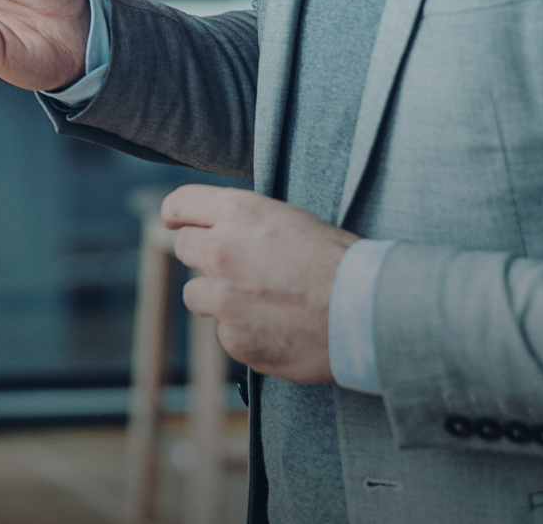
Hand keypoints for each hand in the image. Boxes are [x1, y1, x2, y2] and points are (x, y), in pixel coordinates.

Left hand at [161, 185, 355, 383]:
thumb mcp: (289, 221)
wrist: (366, 312)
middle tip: (234, 267)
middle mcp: (220, 251)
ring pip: (196, 295)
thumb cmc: (339, 262)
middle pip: (184, 248)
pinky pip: (225, 332)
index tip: (175, 221)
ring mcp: (223, 298)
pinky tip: (277, 328)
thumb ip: (246, 224)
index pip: (180, 204)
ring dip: (218, 298)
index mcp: (237, 212)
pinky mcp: (233, 338)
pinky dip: (244, 331)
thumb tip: (220, 228)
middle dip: (203, 256)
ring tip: (261, 302)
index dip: (176, 213)